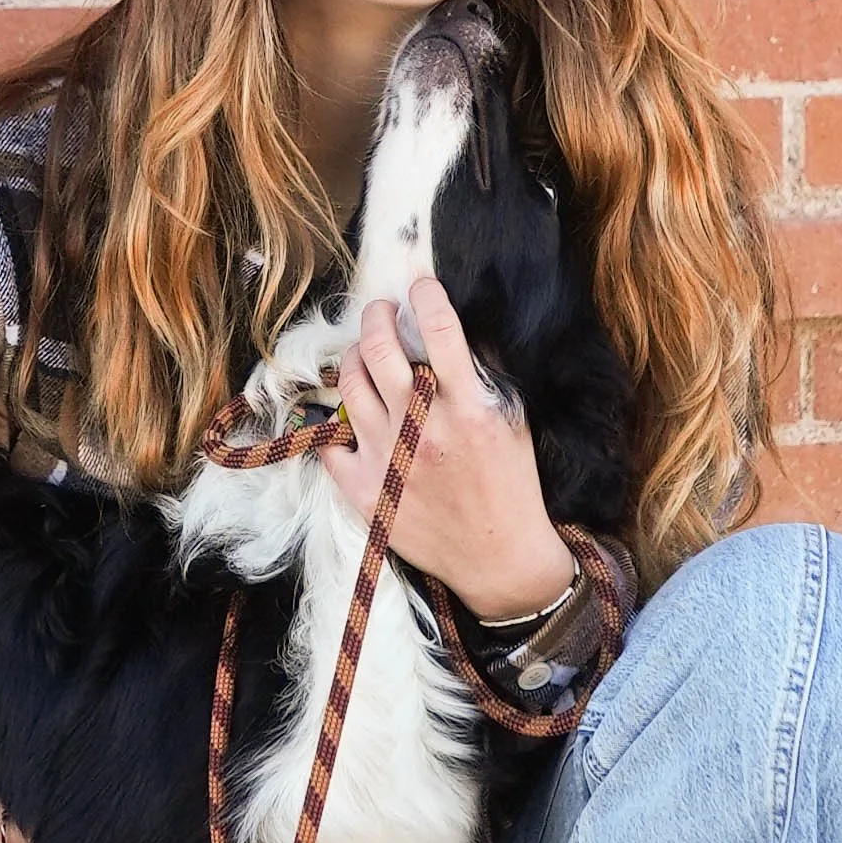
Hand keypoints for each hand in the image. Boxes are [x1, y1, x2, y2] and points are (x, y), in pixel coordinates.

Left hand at [319, 279, 574, 622]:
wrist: (497, 555)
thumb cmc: (509, 482)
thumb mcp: (511, 419)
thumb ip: (482, 373)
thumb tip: (450, 326)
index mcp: (469, 409)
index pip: (440, 332)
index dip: (426, 297)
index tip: (420, 287)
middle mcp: (424, 430)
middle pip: (380, 350)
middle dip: (377, 316)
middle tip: (382, 311)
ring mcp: (388, 460)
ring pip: (350, 384)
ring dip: (356, 356)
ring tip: (366, 352)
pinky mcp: (363, 488)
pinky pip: (331, 436)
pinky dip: (339, 416)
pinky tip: (353, 410)